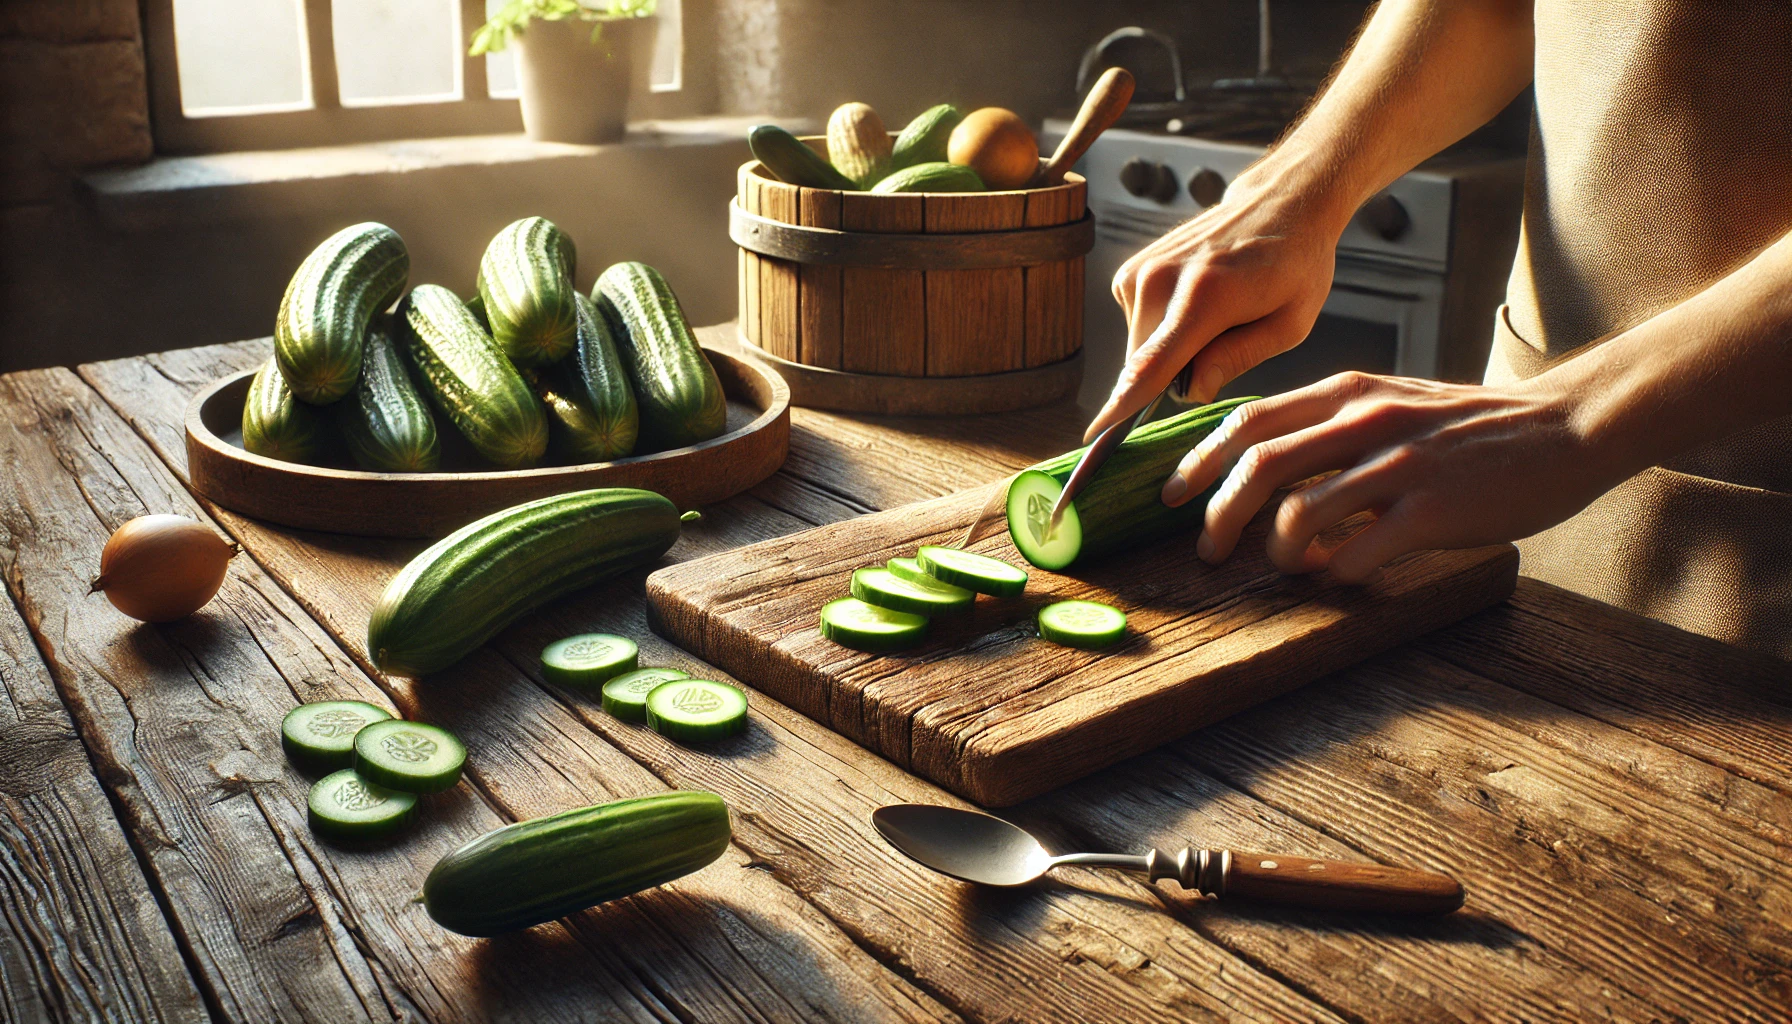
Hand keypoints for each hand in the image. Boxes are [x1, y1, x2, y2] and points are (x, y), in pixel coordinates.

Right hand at [1085, 183, 1341, 443]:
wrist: (1281, 203)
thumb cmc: (1295, 265)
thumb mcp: (1289, 323)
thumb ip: (1236, 359)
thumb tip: (1189, 392)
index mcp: (1205, 295)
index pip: (1153, 364)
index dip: (1123, 406)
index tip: (1095, 436)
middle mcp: (1160, 279)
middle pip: (1144, 367)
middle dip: (1175, 377)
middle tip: (1227, 342)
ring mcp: (1139, 272)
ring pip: (1139, 352)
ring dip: (1170, 353)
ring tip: (1216, 317)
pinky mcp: (1130, 274)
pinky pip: (1138, 330)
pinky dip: (1163, 332)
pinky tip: (1195, 305)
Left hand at [1163, 370, 1621, 581]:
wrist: (1566, 426)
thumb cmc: (1471, 426)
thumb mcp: (1391, 402)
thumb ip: (1330, 425)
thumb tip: (1264, 466)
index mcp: (1347, 392)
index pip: (1247, 421)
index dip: (1197, 460)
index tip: (1172, 493)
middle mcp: (1365, 421)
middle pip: (1256, 466)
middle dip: (1217, 515)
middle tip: (1207, 550)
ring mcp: (1399, 465)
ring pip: (1298, 514)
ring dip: (1277, 551)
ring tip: (1289, 564)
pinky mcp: (1433, 510)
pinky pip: (1356, 555)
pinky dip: (1334, 575)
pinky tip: (1341, 576)